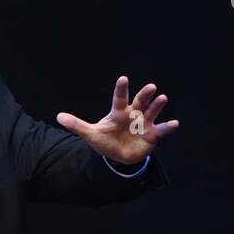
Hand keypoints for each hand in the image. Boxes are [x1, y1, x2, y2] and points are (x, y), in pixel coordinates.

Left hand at [56, 76, 179, 164]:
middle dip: (145, 94)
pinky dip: (168, 127)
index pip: (119, 98)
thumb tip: (58, 117)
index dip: (121, 89)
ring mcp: (144, 124)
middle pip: (139, 101)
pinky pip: (161, 130)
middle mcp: (133, 114)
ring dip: (157, 106)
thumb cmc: (105, 140)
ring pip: (152, 112)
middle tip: (151, 86)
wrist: (119, 155)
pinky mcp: (152, 135)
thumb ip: (76, 125)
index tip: (123, 78)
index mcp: (118, 112)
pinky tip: (175, 123)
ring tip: (163, 98)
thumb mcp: (90, 134)